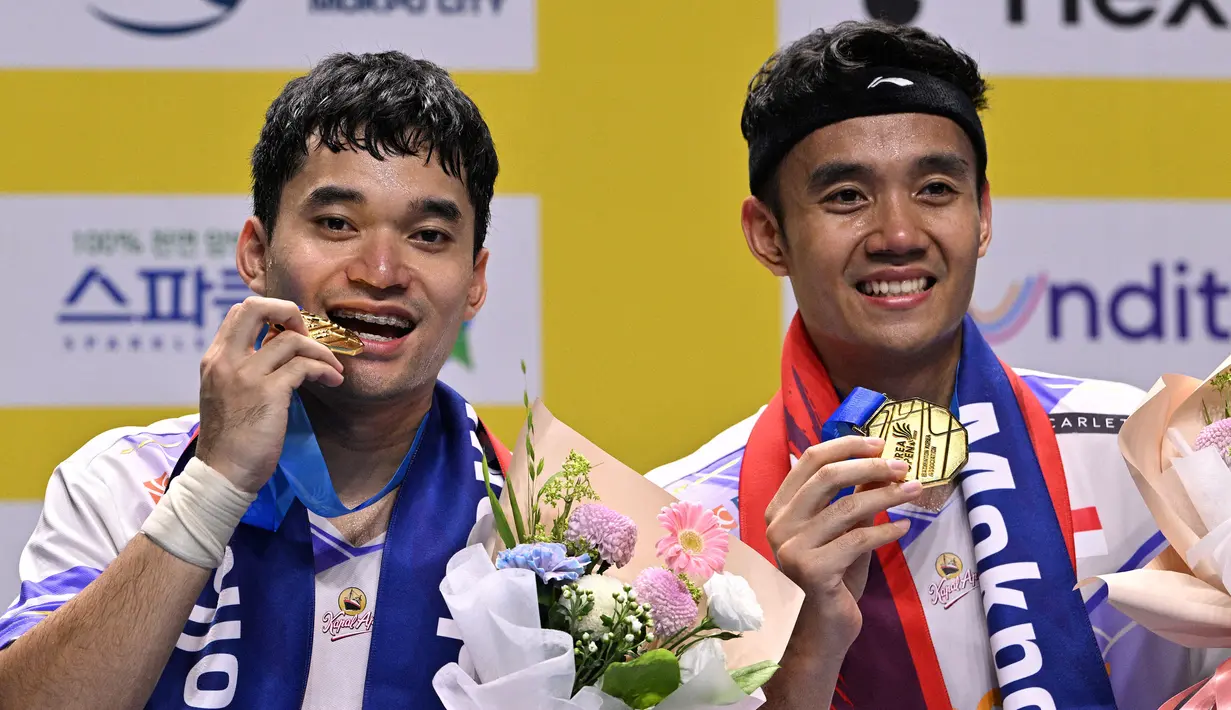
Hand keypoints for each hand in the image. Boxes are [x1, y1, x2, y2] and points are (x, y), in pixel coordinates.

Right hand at [195, 297, 344, 492]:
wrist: (222, 474)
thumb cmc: (230, 439)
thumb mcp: (227, 394)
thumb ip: (244, 368)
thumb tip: (277, 347)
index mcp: (215, 359)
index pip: (241, 312)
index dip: (272, 312)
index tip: (293, 331)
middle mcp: (226, 360)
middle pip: (257, 307)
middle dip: (291, 312)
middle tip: (310, 335)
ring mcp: (246, 375)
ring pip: (291, 339)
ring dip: (321, 351)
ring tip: (333, 369)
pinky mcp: (268, 392)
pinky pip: (305, 365)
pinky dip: (325, 369)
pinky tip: (333, 381)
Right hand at [764, 436, 921, 654]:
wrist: (817, 632)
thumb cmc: (830, 580)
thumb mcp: (840, 532)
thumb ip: (851, 500)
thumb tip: (880, 464)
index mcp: (779, 508)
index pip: (809, 460)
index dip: (846, 446)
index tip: (880, 443)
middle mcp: (779, 524)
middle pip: (827, 476)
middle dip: (870, 466)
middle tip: (903, 466)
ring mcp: (793, 547)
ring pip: (847, 507)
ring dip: (886, 495)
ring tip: (914, 491)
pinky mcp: (813, 570)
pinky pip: (858, 540)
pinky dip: (885, 530)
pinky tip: (903, 528)